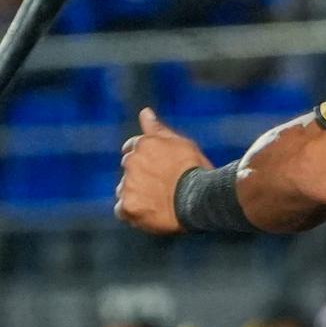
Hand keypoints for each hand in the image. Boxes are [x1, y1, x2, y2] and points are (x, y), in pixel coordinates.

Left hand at [115, 106, 208, 234]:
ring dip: (137, 194)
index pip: (132, 148)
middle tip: (164, 187)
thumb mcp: (181, 144)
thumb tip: (144, 112)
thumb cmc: (196, 170)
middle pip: (129, 170)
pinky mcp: (128, 207)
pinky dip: (133, 213)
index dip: (146, 159)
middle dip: (141, 176)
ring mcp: (128, 185)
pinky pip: (123, 211)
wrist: (202, 198)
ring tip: (160, 203)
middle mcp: (130, 162)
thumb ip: (158, 129)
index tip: (159, 169)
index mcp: (142, 145)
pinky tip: (151, 214)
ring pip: (125, 190)